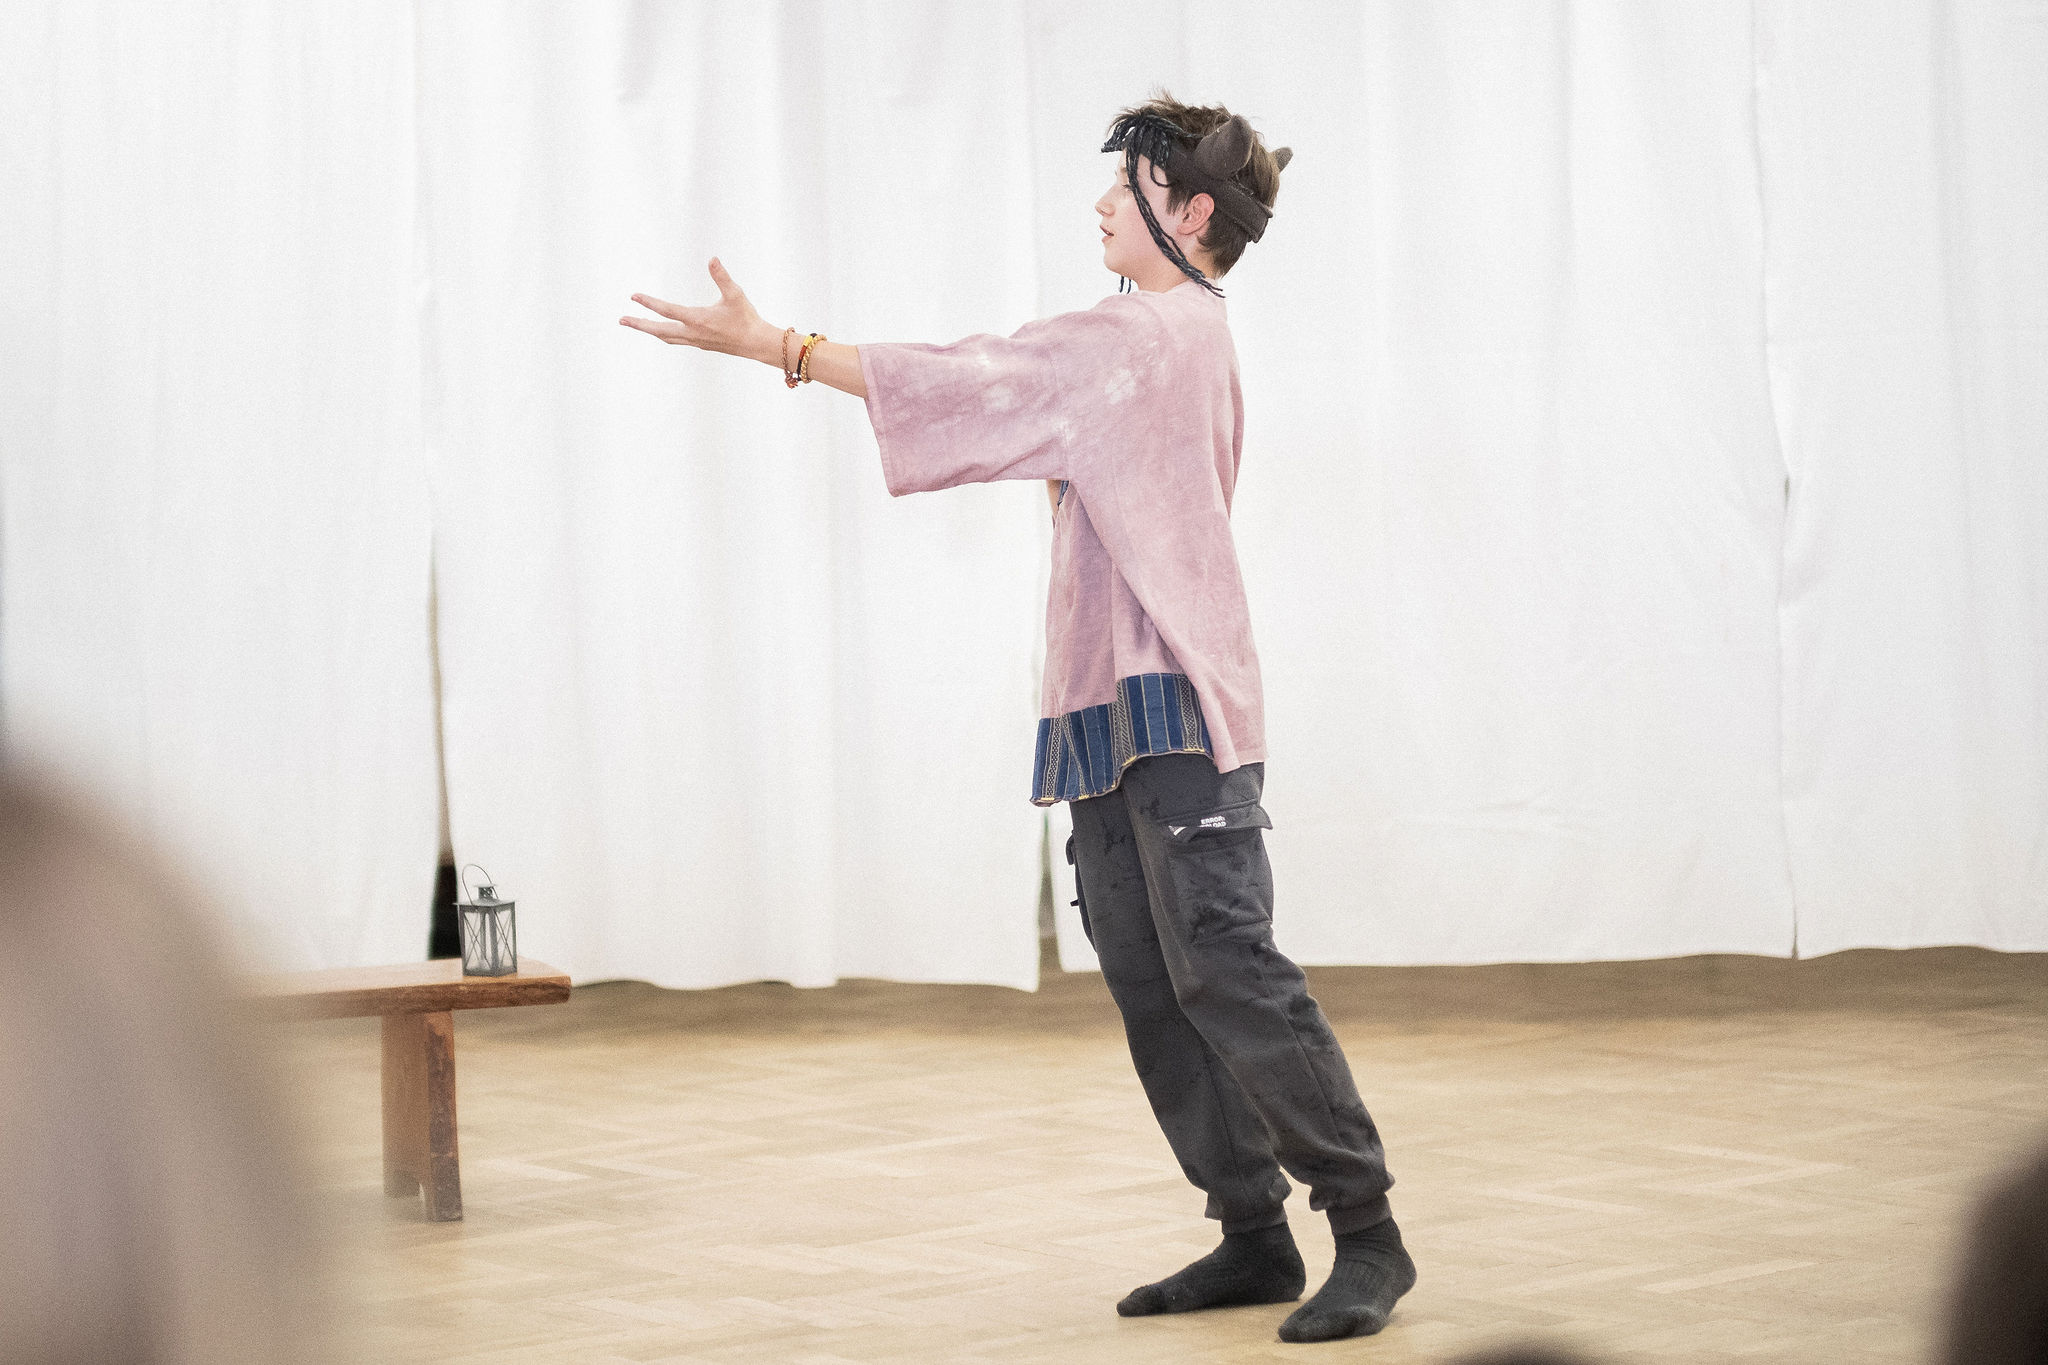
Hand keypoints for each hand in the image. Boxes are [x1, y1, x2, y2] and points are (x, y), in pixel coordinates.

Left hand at [620, 258, 773, 361]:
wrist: (756, 343)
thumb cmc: (746, 317)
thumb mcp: (735, 294)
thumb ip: (721, 276)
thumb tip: (712, 258)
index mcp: (698, 320)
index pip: (667, 310)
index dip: (649, 302)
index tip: (633, 296)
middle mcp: (692, 333)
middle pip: (659, 330)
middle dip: (639, 324)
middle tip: (621, 319)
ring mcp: (695, 341)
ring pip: (666, 337)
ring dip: (649, 330)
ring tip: (635, 324)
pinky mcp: (700, 344)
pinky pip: (676, 340)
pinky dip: (663, 335)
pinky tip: (661, 331)